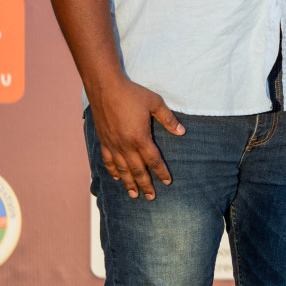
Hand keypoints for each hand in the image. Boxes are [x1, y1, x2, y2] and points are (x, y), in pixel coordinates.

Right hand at [88, 78, 184, 199]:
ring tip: (134, 195)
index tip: (167, 182)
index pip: (153, 160)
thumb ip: (168, 120)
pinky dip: (112, 171)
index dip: (161, 172)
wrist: (105, 88)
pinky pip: (107, 160)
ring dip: (128, 183)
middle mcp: (125, 145)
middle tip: (151, 197)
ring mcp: (112, 144)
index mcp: (140, 138)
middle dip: (145, 185)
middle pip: (137, 170)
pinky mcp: (103, 140)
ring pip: (122, 169)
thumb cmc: (132, 94)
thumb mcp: (155, 104)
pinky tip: (116, 178)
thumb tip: (182, 132)